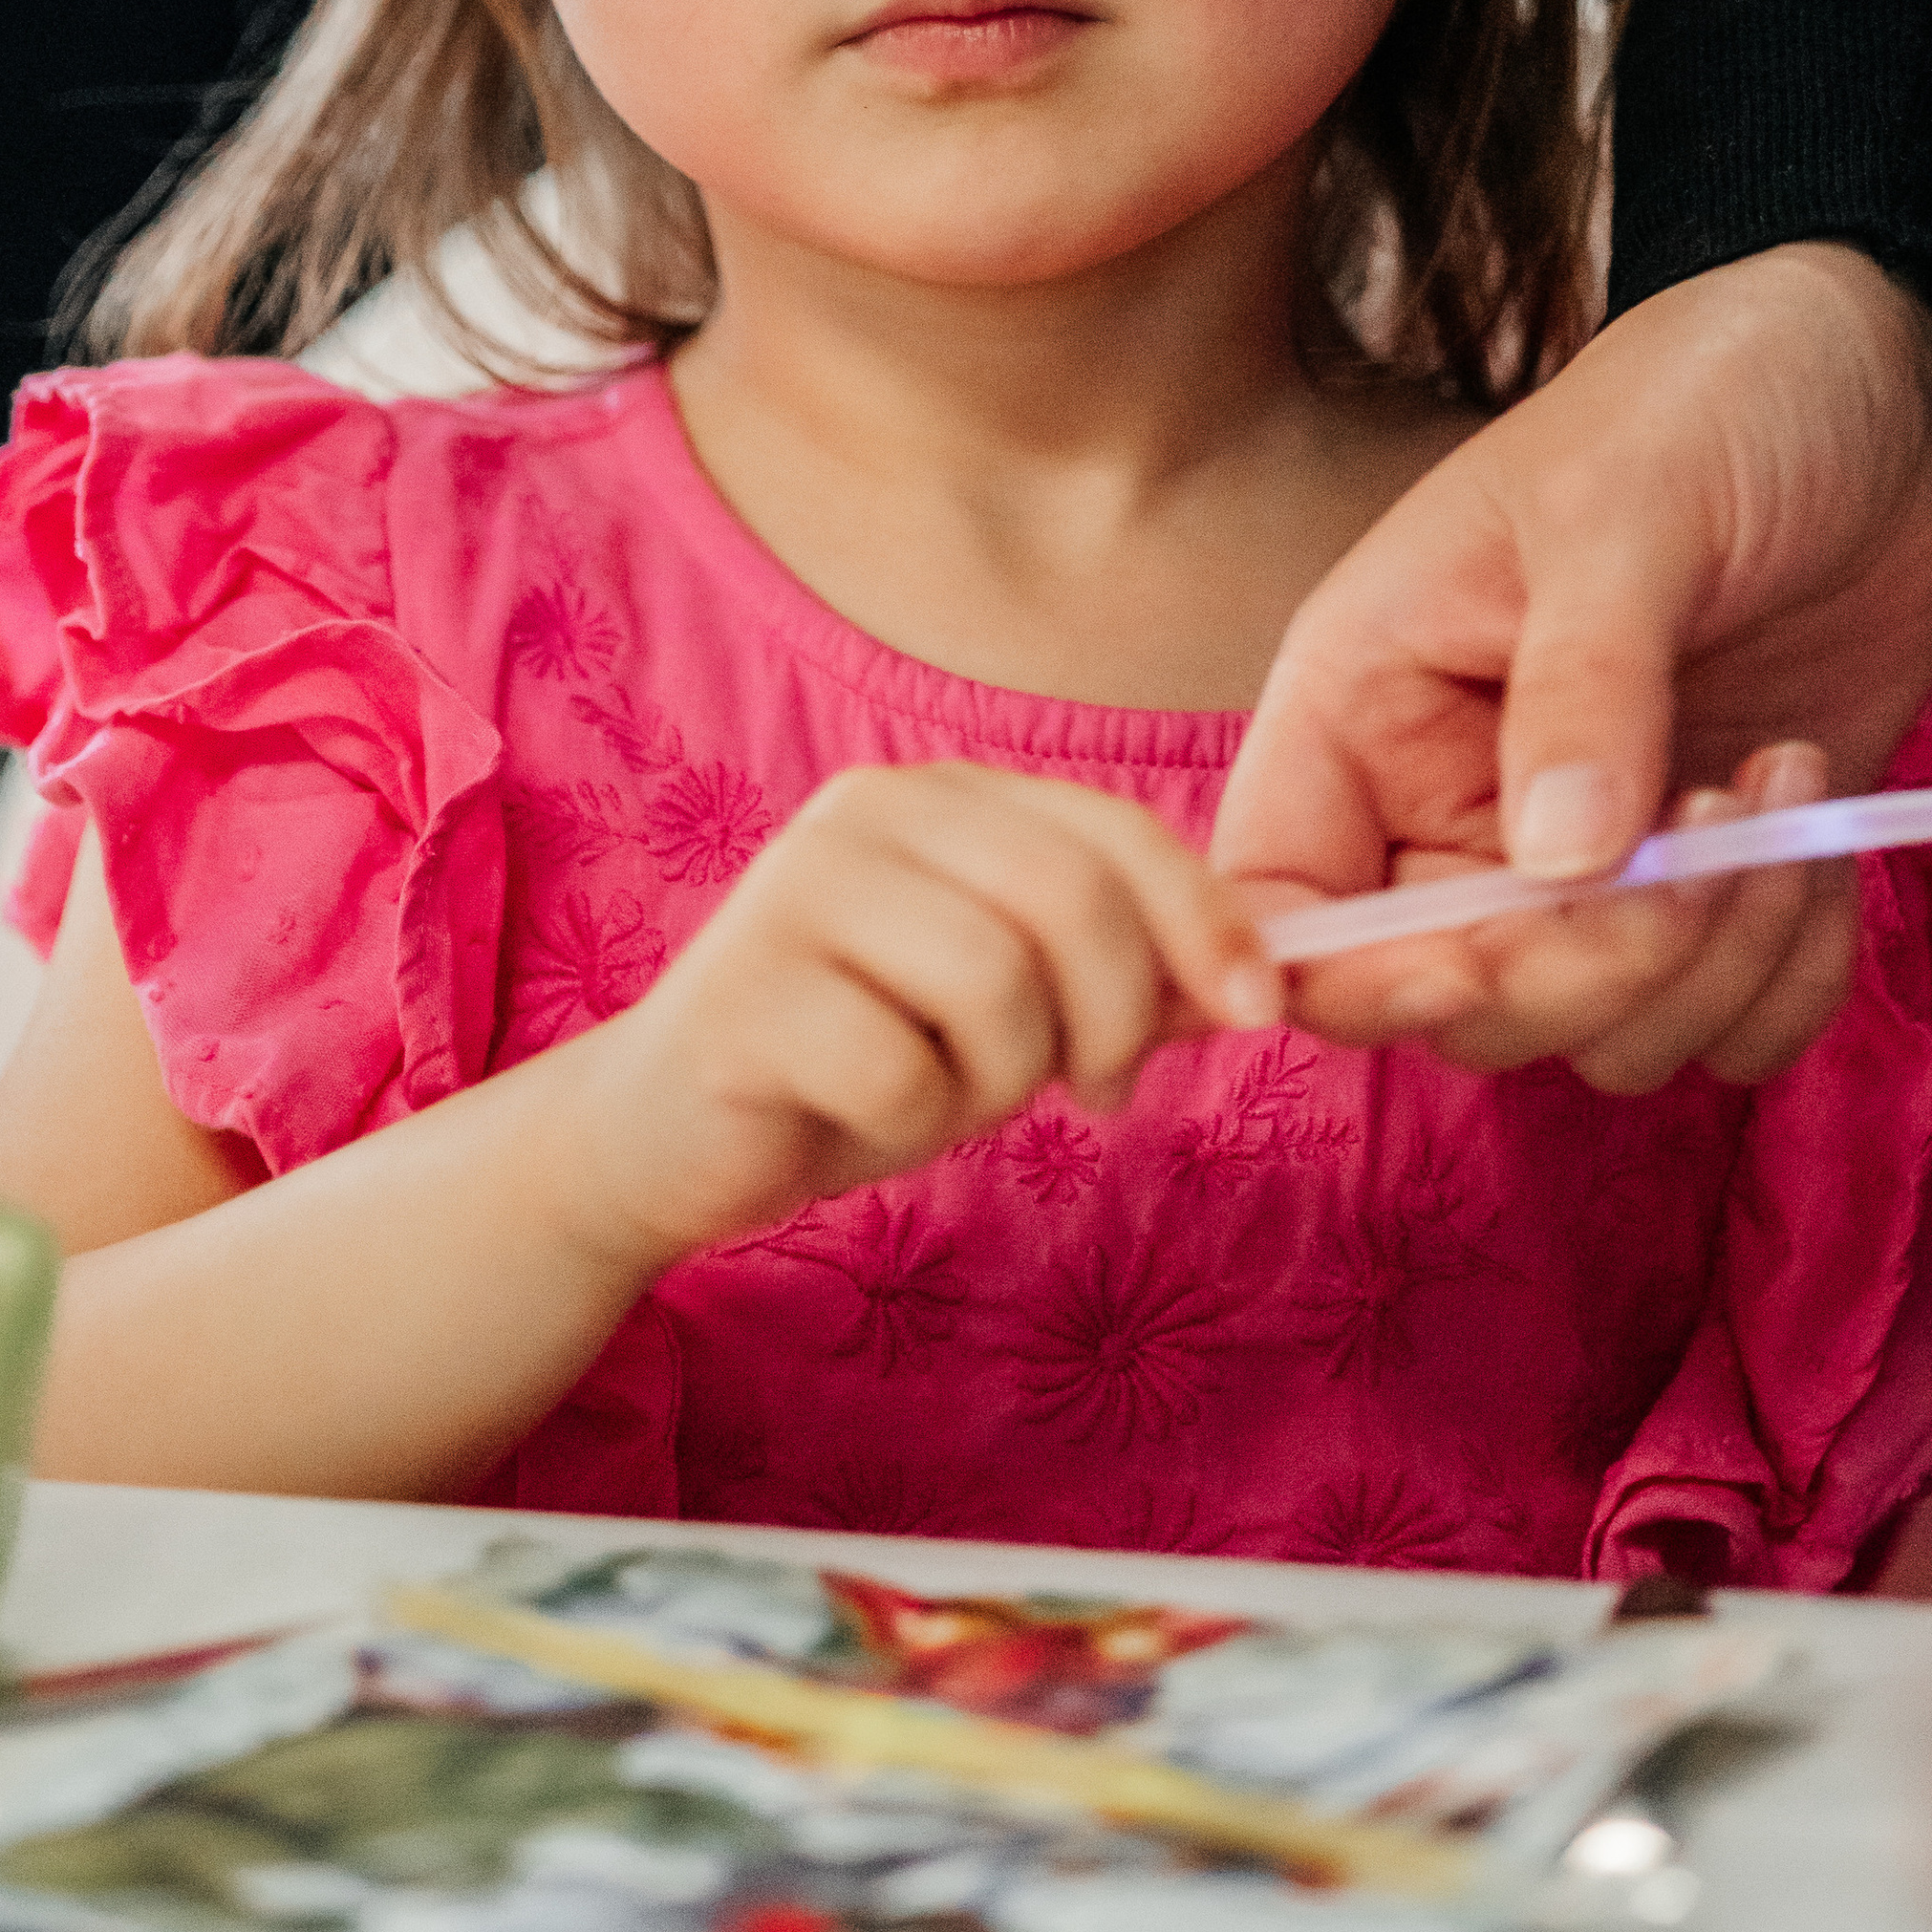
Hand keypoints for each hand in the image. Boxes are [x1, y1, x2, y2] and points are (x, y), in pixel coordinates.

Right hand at [553, 763, 1279, 1273]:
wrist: (667, 1135)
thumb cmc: (856, 1060)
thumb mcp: (1008, 1007)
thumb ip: (1120, 973)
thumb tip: (1264, 969)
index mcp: (942, 796)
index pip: (1114, 829)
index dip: (1204, 919)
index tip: (1253, 1010)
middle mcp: (867, 813)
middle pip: (1070, 899)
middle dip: (1113, 1017)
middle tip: (1091, 1090)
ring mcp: (795, 893)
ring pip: (994, 985)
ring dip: (1002, 1078)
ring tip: (949, 1092)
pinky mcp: (742, 995)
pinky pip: (900, 1072)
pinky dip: (910, 1122)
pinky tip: (862, 1115)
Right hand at [1212, 245, 1931, 1084]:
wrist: (1868, 387)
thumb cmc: (1701, 403)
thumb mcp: (1621, 509)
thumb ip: (1583, 684)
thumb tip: (1564, 864)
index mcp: (1363, 706)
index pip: (1283, 902)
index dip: (1353, 976)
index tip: (1478, 960)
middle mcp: (1449, 806)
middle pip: (1458, 1005)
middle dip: (1588, 966)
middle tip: (1700, 845)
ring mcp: (1583, 861)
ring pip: (1599, 1036)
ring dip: (1709, 964)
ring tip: (1777, 794)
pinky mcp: (1708, 890)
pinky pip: (1727, 1028)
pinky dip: (1785, 983)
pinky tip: (1819, 847)